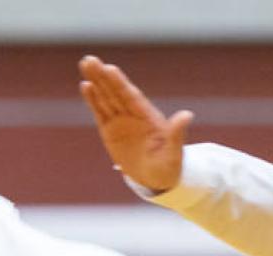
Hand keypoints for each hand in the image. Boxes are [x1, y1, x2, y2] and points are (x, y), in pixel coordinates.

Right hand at [78, 55, 192, 193]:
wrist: (156, 179)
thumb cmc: (168, 166)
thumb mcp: (173, 153)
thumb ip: (176, 134)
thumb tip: (186, 115)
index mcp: (148, 117)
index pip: (131, 97)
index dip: (120, 84)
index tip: (109, 69)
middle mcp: (133, 115)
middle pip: (116, 92)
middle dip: (103, 77)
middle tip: (90, 60)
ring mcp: (120, 121)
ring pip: (106, 98)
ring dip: (95, 82)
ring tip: (86, 63)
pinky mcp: (110, 131)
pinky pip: (100, 113)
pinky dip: (93, 100)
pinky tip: (86, 85)